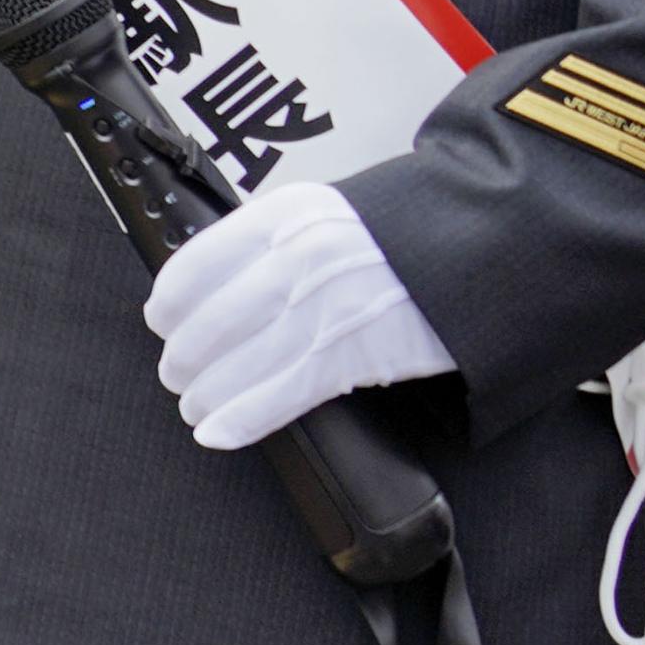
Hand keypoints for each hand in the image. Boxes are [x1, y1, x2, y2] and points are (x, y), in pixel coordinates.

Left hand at [143, 180, 455, 449]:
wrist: (484, 243)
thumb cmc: (396, 234)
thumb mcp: (323, 214)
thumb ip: (270, 241)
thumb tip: (213, 287)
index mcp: (283, 214)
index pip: (198, 262)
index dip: (170, 302)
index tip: (160, 320)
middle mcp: (298, 256)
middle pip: (212, 318)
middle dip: (184, 354)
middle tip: (176, 371)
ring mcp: (327, 305)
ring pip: (242, 360)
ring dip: (207, 391)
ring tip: (192, 404)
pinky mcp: (356, 351)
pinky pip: (285, 392)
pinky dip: (244, 416)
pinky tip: (217, 430)